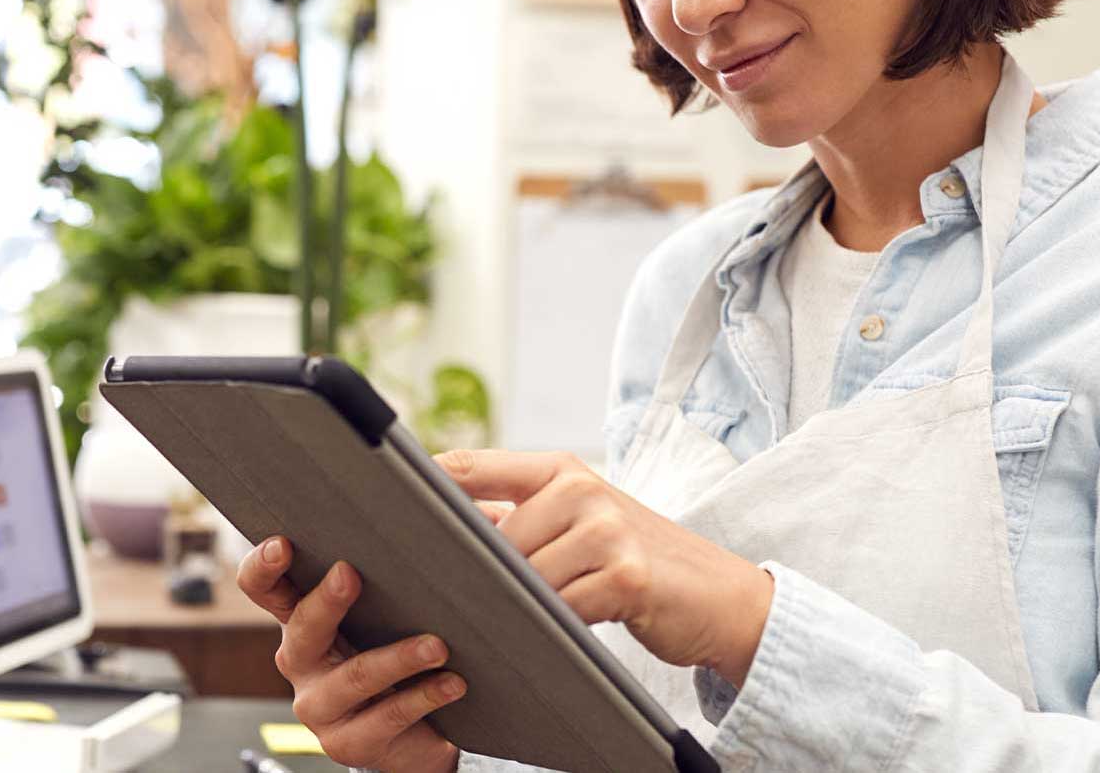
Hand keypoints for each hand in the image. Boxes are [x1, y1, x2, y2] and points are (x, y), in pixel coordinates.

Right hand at [235, 536, 465, 772]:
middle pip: (302, 628)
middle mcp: (300, 661)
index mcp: (301, 620)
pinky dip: (424, 695)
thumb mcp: (394, 609)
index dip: (264, 566)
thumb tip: (469, 499)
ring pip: (354, 677)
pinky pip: (387, 717)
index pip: (263, 588)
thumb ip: (409, 560)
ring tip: (438, 645)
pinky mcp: (348, 744)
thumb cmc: (403, 652)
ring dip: (398, 657)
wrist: (418, 735)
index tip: (284, 544)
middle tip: (351, 574)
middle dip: (327, 601)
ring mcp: (319, 706)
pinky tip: (452, 683)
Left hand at [436, 449, 774, 685]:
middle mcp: (581, 488)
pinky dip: (550, 626)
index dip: (420, 487)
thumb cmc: (634, 561)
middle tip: (448, 595)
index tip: (380, 509)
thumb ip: (519, 516)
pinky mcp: (626, 576)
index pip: (469, 467)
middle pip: (489, 537)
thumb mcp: (579, 522)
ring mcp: (606, 530)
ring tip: (510, 617)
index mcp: (560, 469)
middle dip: (473, 571)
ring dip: (514, 605)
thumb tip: (440, 527)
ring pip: (521, 577)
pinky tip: (553, 632)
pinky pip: (560, 608)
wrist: (719, 595)